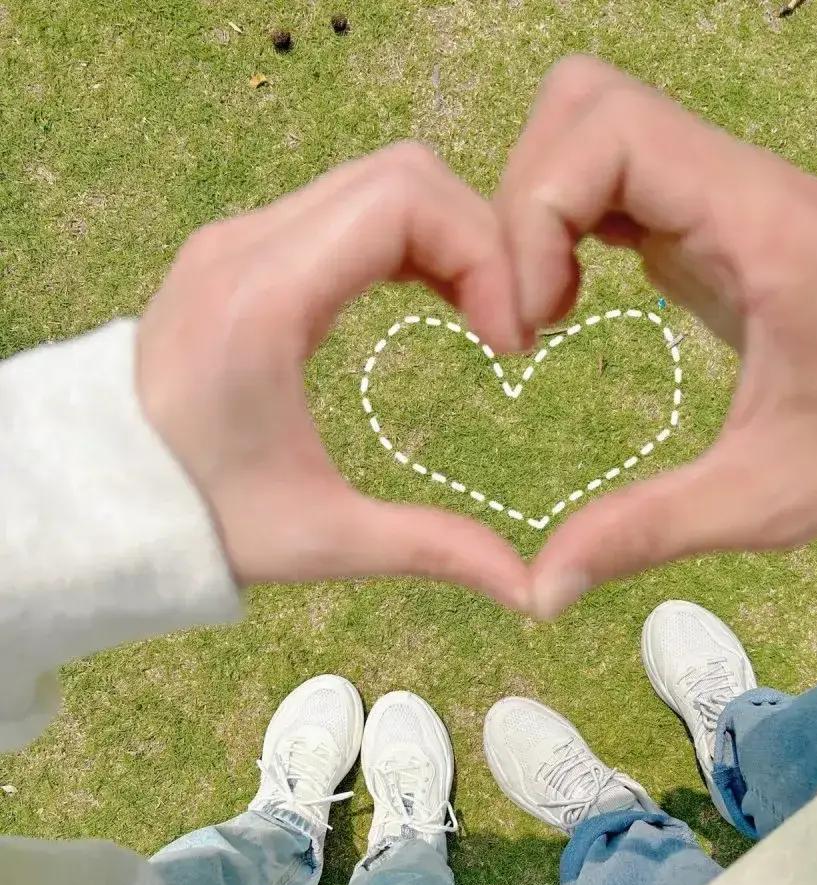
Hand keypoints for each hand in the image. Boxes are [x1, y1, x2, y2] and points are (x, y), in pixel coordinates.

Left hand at [137, 143, 529, 609]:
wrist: (99, 495)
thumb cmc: (201, 519)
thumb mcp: (322, 540)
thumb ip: (431, 549)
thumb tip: (530, 591)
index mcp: (263, 300)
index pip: (403, 202)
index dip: (484, 254)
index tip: (510, 340)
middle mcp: (246, 245)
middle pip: (399, 174)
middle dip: (477, 239)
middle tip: (507, 324)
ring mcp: (238, 238)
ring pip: (375, 181)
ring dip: (444, 236)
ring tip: (479, 313)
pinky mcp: (240, 250)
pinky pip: (344, 207)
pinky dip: (404, 239)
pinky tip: (431, 298)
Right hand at [495, 56, 816, 618]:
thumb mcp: (761, 500)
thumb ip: (646, 532)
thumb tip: (541, 588)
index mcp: (761, 227)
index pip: (611, 134)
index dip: (537, 213)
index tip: (533, 320)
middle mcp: (737, 182)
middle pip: (584, 106)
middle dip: (523, 204)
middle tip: (527, 313)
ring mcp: (718, 188)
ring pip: (587, 124)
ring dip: (537, 208)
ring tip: (543, 308)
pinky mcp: (702, 210)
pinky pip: (606, 171)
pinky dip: (561, 221)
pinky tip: (567, 298)